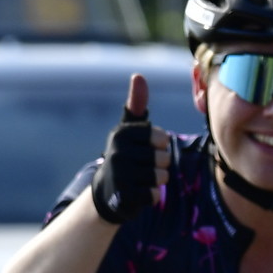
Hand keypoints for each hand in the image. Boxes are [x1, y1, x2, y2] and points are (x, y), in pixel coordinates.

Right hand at [89, 75, 171, 223]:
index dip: (160, 145)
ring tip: (140, 178)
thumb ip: (137, 104)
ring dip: (156, 180)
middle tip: (142, 165)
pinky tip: (137, 192)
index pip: (162, 138)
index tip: (145, 147)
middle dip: (159, 164)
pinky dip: (150, 196)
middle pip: (164, 158)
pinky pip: (155, 195)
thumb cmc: (126, 154)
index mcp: (122, 134)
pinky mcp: (125, 196)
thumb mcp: (129, 130)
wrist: (108, 190)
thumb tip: (138, 75)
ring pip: (162, 176)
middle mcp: (118, 152)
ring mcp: (120, 175)